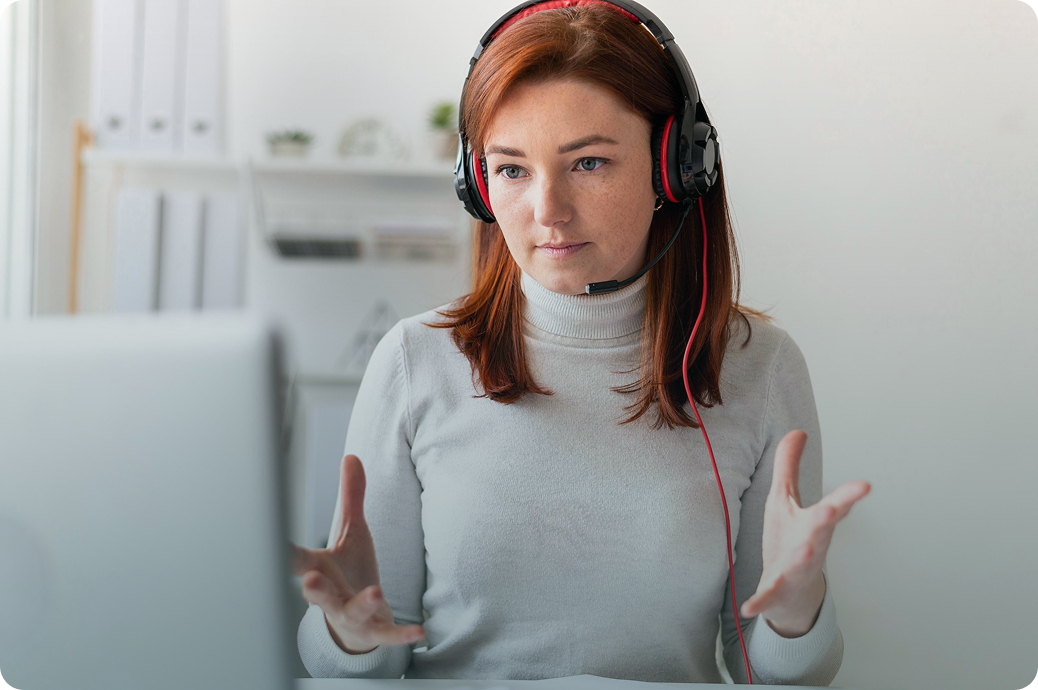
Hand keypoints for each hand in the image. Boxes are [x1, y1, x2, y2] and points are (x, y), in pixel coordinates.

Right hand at [291, 454, 424, 653]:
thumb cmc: (349, 573)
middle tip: (311, 580)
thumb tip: (351, 456)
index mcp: (319, 570)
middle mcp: (330, 597)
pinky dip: (401, 634)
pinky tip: (419, 631)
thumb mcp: (353, 532)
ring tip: (375, 593)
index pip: (295, 559)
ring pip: (351, 613)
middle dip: (314, 589)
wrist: (359, 623)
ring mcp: (351, 616)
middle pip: (318, 595)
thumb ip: (351, 497)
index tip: (264, 540)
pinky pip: (388, 634)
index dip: (279, 550)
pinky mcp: (374, 630)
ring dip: (361, 605)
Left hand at [740, 430, 870, 636]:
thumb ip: (790, 465)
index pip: (834, 503)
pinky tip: (749, 607)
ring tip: (804, 553)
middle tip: (837, 509)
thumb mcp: (786, 499)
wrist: (790, 593)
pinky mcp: (775, 590)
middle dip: (829, 518)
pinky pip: (768, 597)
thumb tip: (796, 431)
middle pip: (822, 529)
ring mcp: (794, 569)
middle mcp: (809, 544)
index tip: (866, 484)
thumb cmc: (790, 539)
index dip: (848, 493)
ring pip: (802, 562)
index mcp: (812, 521)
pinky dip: (760, 602)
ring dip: (802, 558)